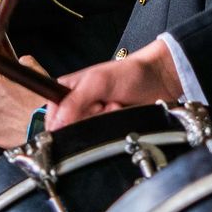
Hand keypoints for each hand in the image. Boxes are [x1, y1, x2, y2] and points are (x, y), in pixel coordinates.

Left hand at [0, 56, 49, 147]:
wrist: (45, 131)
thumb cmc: (43, 106)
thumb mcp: (41, 76)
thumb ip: (28, 63)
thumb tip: (22, 61)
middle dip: (1, 95)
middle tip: (17, 100)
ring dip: (2, 111)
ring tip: (18, 115)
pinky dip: (3, 126)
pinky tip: (15, 125)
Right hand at [45, 38, 182, 130]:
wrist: (158, 80)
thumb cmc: (130, 73)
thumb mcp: (98, 82)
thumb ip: (74, 102)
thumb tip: (57, 124)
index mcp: (66, 91)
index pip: (53, 118)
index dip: (67, 121)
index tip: (84, 111)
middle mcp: (77, 105)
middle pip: (72, 130)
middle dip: (91, 120)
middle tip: (103, 104)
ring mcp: (93, 117)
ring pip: (89, 136)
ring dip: (105, 123)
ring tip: (115, 106)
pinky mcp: (107, 127)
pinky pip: (104, 138)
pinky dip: (115, 127)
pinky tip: (121, 112)